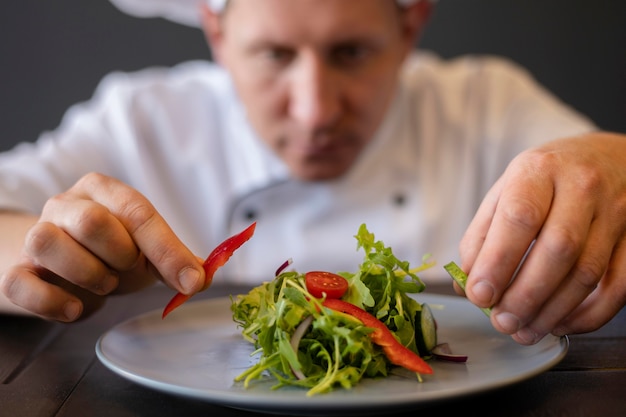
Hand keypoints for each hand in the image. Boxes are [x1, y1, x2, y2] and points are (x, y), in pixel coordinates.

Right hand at [0, 173, 204, 321]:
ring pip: (48, 244)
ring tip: (104, 283)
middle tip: (127, 270)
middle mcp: (65, 205)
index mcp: (102, 190)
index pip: (136, 212)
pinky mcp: (16, 271)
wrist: (62, 264)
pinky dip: (52, 302)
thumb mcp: (146, 249)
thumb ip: (174, 259)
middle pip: (92, 222)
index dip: (167, 250)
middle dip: (121, 256)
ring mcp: (35, 236)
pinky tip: (76, 307)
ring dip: (89, 275)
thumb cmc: (109, 251)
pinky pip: (20, 285)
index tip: (191, 281)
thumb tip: (201, 277)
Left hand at [457, 132, 625, 344]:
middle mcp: (582, 187)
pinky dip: (587, 315)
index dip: (498, 261)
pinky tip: (559, 324)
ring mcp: (615, 213)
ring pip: (587, 273)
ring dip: (552, 311)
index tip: (479, 294)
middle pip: (557, 249)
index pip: (520, 216)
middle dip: (525, 295)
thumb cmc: (546, 179)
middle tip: (501, 322)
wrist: (608, 158)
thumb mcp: (506, 190)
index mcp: (539, 170)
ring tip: (523, 331)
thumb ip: (482, 234)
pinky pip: (617, 286)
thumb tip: (467, 285)